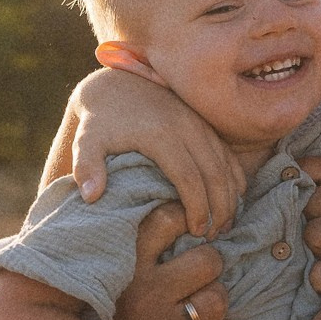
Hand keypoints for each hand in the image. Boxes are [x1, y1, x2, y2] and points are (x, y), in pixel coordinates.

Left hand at [61, 68, 243, 235]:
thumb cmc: (100, 121)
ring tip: (224, 225)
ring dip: (230, 196)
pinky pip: (227, 154)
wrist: (115, 85)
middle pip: (214, 174)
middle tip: (214, 235)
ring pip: (225, 164)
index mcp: (160, 136)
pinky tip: (234, 200)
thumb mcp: (86, 141)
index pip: (189, 178)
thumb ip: (86, 166)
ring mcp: (198, 124)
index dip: (197, 207)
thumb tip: (91, 196)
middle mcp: (186, 127)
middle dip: (219, 208)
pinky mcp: (204, 123)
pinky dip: (234, 178)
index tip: (196, 231)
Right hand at [103, 202, 230, 319]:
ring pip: (217, 299)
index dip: (187, 219)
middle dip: (209, 266)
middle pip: (208, 259)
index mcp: (123, 264)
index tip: (187, 229)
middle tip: (195, 277)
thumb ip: (119, 229)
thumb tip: (128, 182)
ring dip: (215, 303)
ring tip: (198, 310)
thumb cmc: (100, 309)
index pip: (168, 218)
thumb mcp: (99, 266)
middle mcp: (141, 294)